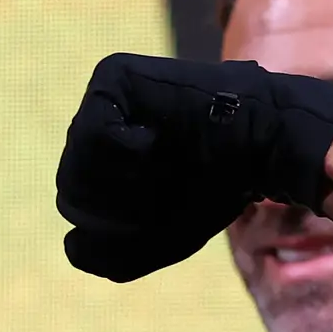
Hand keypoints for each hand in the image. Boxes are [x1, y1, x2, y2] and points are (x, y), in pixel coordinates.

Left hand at [55, 55, 332, 281]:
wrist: (262, 146)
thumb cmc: (215, 187)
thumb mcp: (158, 237)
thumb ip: (109, 255)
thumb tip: (70, 243)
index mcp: (99, 167)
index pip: (77, 213)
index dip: (122, 227)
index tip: (166, 204)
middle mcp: (93, 131)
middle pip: (71, 195)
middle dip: (123, 209)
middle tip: (169, 184)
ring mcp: (99, 101)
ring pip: (76, 169)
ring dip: (128, 183)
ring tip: (166, 161)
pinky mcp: (113, 75)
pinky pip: (93, 134)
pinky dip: (129, 152)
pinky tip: (156, 139)